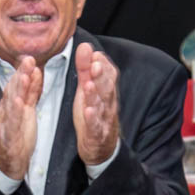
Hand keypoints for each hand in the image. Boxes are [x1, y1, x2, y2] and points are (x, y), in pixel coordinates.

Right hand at [0, 57, 42, 181]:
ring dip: (17, 90)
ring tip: (24, 77)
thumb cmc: (17, 136)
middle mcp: (7, 112)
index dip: (23, 71)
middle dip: (20, 75)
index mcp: (12, 105)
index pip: (17, 85)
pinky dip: (14, 114)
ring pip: (11, 105)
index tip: (30, 58)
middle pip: (13, 91)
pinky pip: (12, 125)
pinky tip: (18, 104)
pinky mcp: (8, 138)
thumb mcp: (27, 110)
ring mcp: (6, 125)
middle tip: (28, 61)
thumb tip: (35, 71)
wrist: (7, 163)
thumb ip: (31, 91)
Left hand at [72, 43, 119, 165]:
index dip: (103, 65)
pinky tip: (88, 112)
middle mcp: (108, 103)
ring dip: (95, 95)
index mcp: (106, 91)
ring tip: (88, 84)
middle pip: (106, 88)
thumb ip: (85, 69)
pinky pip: (95, 126)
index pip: (109, 75)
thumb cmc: (93, 114)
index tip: (94, 55)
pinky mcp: (97, 134)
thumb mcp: (87, 89)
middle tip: (95, 64)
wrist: (100, 148)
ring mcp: (104, 119)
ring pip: (102, 106)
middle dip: (101, 75)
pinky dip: (93, 119)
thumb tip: (85, 46)